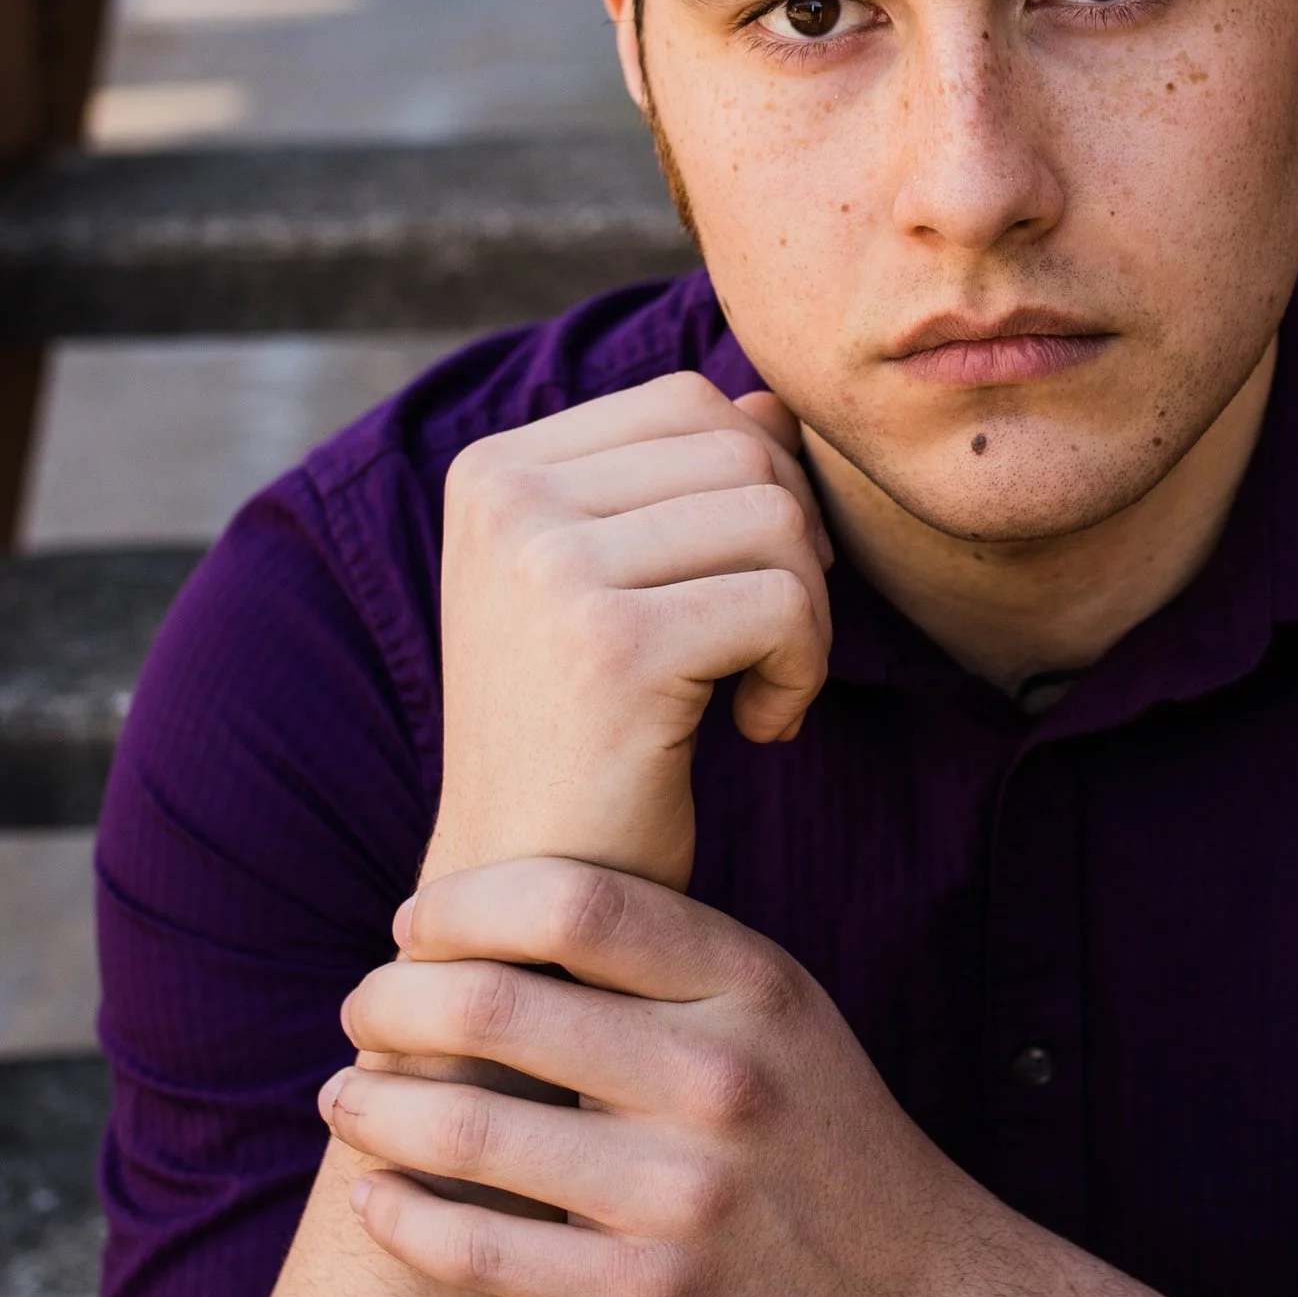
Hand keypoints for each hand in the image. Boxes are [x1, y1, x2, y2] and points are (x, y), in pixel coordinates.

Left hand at [320, 858, 1035, 1296]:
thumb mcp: (781, 1015)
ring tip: (346, 1099)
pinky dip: (400, 1217)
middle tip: (360, 1013)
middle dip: (389, 1000)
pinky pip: (477, 1250)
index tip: (413, 926)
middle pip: (494, 1002)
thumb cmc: (822, 1141)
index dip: (462, 902)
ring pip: (464, 1124)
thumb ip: (665, 960)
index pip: (573, 896)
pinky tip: (376, 1199)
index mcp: (754, 986)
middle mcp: (723, 1078)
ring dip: (370, 1107)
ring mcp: (687, 1194)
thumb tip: (491, 906)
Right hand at [432, 372, 832, 889]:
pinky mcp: (615, 644)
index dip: (752, 490)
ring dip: (803, 615)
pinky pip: (785, 603)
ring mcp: (550, 566)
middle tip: (762, 648)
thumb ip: (677, 484)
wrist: (524, 893)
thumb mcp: (606, 587)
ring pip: (776, 518)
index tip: (729, 596)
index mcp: (493, 469)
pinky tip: (758, 729)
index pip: (688, 404)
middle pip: (743, 451)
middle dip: (790, 552)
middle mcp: (506, 497)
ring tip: (755, 689)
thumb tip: (772, 403)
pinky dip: (802, 671)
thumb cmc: (584, 740)